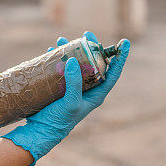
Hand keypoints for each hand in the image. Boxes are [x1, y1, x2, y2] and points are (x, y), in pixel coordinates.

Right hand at [1, 31, 129, 164]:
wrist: (40, 131)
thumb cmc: (59, 121)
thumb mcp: (70, 103)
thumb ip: (74, 83)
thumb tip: (73, 60)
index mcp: (96, 94)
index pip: (112, 73)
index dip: (120, 58)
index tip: (124, 42)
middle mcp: (87, 89)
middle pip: (94, 64)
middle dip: (91, 48)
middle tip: (87, 34)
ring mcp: (73, 87)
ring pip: (76, 64)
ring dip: (71, 51)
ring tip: (64, 39)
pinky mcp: (60, 86)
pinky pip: (61, 68)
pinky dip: (58, 58)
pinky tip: (53, 50)